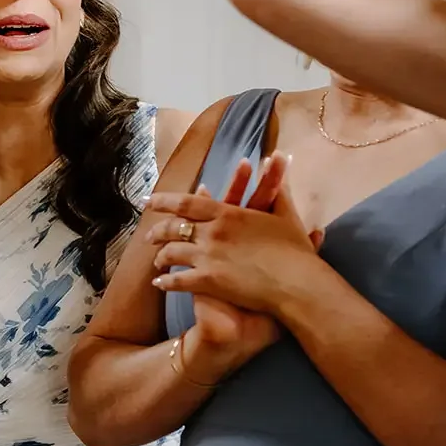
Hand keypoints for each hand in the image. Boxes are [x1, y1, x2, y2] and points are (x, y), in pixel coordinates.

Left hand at [146, 155, 322, 315]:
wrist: (297, 282)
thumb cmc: (294, 250)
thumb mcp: (285, 215)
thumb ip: (277, 190)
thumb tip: (279, 161)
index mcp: (227, 213)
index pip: (187, 203)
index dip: (164, 201)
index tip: (148, 200)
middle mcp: (212, 232)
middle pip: (174, 228)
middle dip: (157, 231)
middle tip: (148, 235)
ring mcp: (208, 257)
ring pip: (172, 253)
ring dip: (160, 257)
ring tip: (156, 262)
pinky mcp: (208, 282)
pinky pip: (178, 281)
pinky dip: (166, 282)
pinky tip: (159, 284)